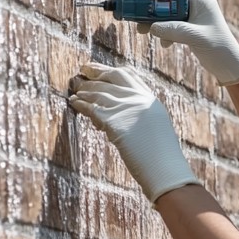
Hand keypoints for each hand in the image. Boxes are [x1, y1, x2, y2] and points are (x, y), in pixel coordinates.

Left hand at [68, 63, 198, 202]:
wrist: (164, 168)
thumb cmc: (160, 157)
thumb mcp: (156, 128)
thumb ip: (141, 117)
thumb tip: (122, 118)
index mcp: (150, 100)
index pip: (129, 76)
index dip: (111, 71)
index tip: (100, 69)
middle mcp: (139, 99)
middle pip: (112, 78)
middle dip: (96, 72)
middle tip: (83, 71)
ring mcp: (127, 108)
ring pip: (100, 92)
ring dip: (85, 90)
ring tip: (75, 91)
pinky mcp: (115, 121)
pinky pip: (93, 108)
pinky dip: (81, 104)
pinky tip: (74, 103)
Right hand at [134, 0, 238, 85]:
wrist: (230, 67)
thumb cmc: (220, 49)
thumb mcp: (195, 38)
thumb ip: (174, 30)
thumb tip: (152, 27)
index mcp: (199, 0)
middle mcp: (195, 5)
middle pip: (166, 1)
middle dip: (149, 8)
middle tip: (133, 16)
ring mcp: (192, 18)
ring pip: (166, 15)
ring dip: (153, 22)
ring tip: (141, 31)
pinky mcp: (189, 30)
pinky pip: (171, 27)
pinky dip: (164, 33)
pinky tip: (164, 43)